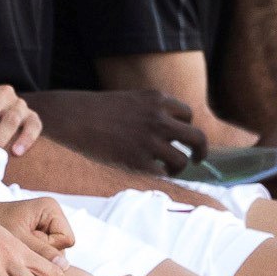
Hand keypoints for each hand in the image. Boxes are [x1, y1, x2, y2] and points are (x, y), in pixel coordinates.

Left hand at [0, 196, 75, 258]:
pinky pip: (43, 252)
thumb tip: (64, 267)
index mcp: (51, 209)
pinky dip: (31, 257)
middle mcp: (52, 214)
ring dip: (36, 258)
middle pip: (62, 247)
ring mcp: (45, 223)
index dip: (50, 250)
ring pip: (53, 252)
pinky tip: (17, 255)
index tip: (27, 247)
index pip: (66, 240)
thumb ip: (41, 252)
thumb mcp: (18, 239)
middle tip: (21, 251)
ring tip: (17, 252)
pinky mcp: (37, 232)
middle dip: (43, 255)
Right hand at [30, 89, 209, 173]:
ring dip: (180, 167)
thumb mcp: (134, 100)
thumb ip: (154, 111)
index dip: (186, 128)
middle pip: (197, 137)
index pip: (188, 116)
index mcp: (158, 100)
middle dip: (201, 150)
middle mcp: (159, 118)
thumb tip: (174, 131)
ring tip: (171, 169)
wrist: (75, 117)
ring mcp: (150, 140)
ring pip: (182, 160)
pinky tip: (153, 172)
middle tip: (198, 158)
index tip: (182, 137)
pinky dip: (161, 175)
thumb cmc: (101, 111)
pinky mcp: (137, 160)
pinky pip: (162, 173)